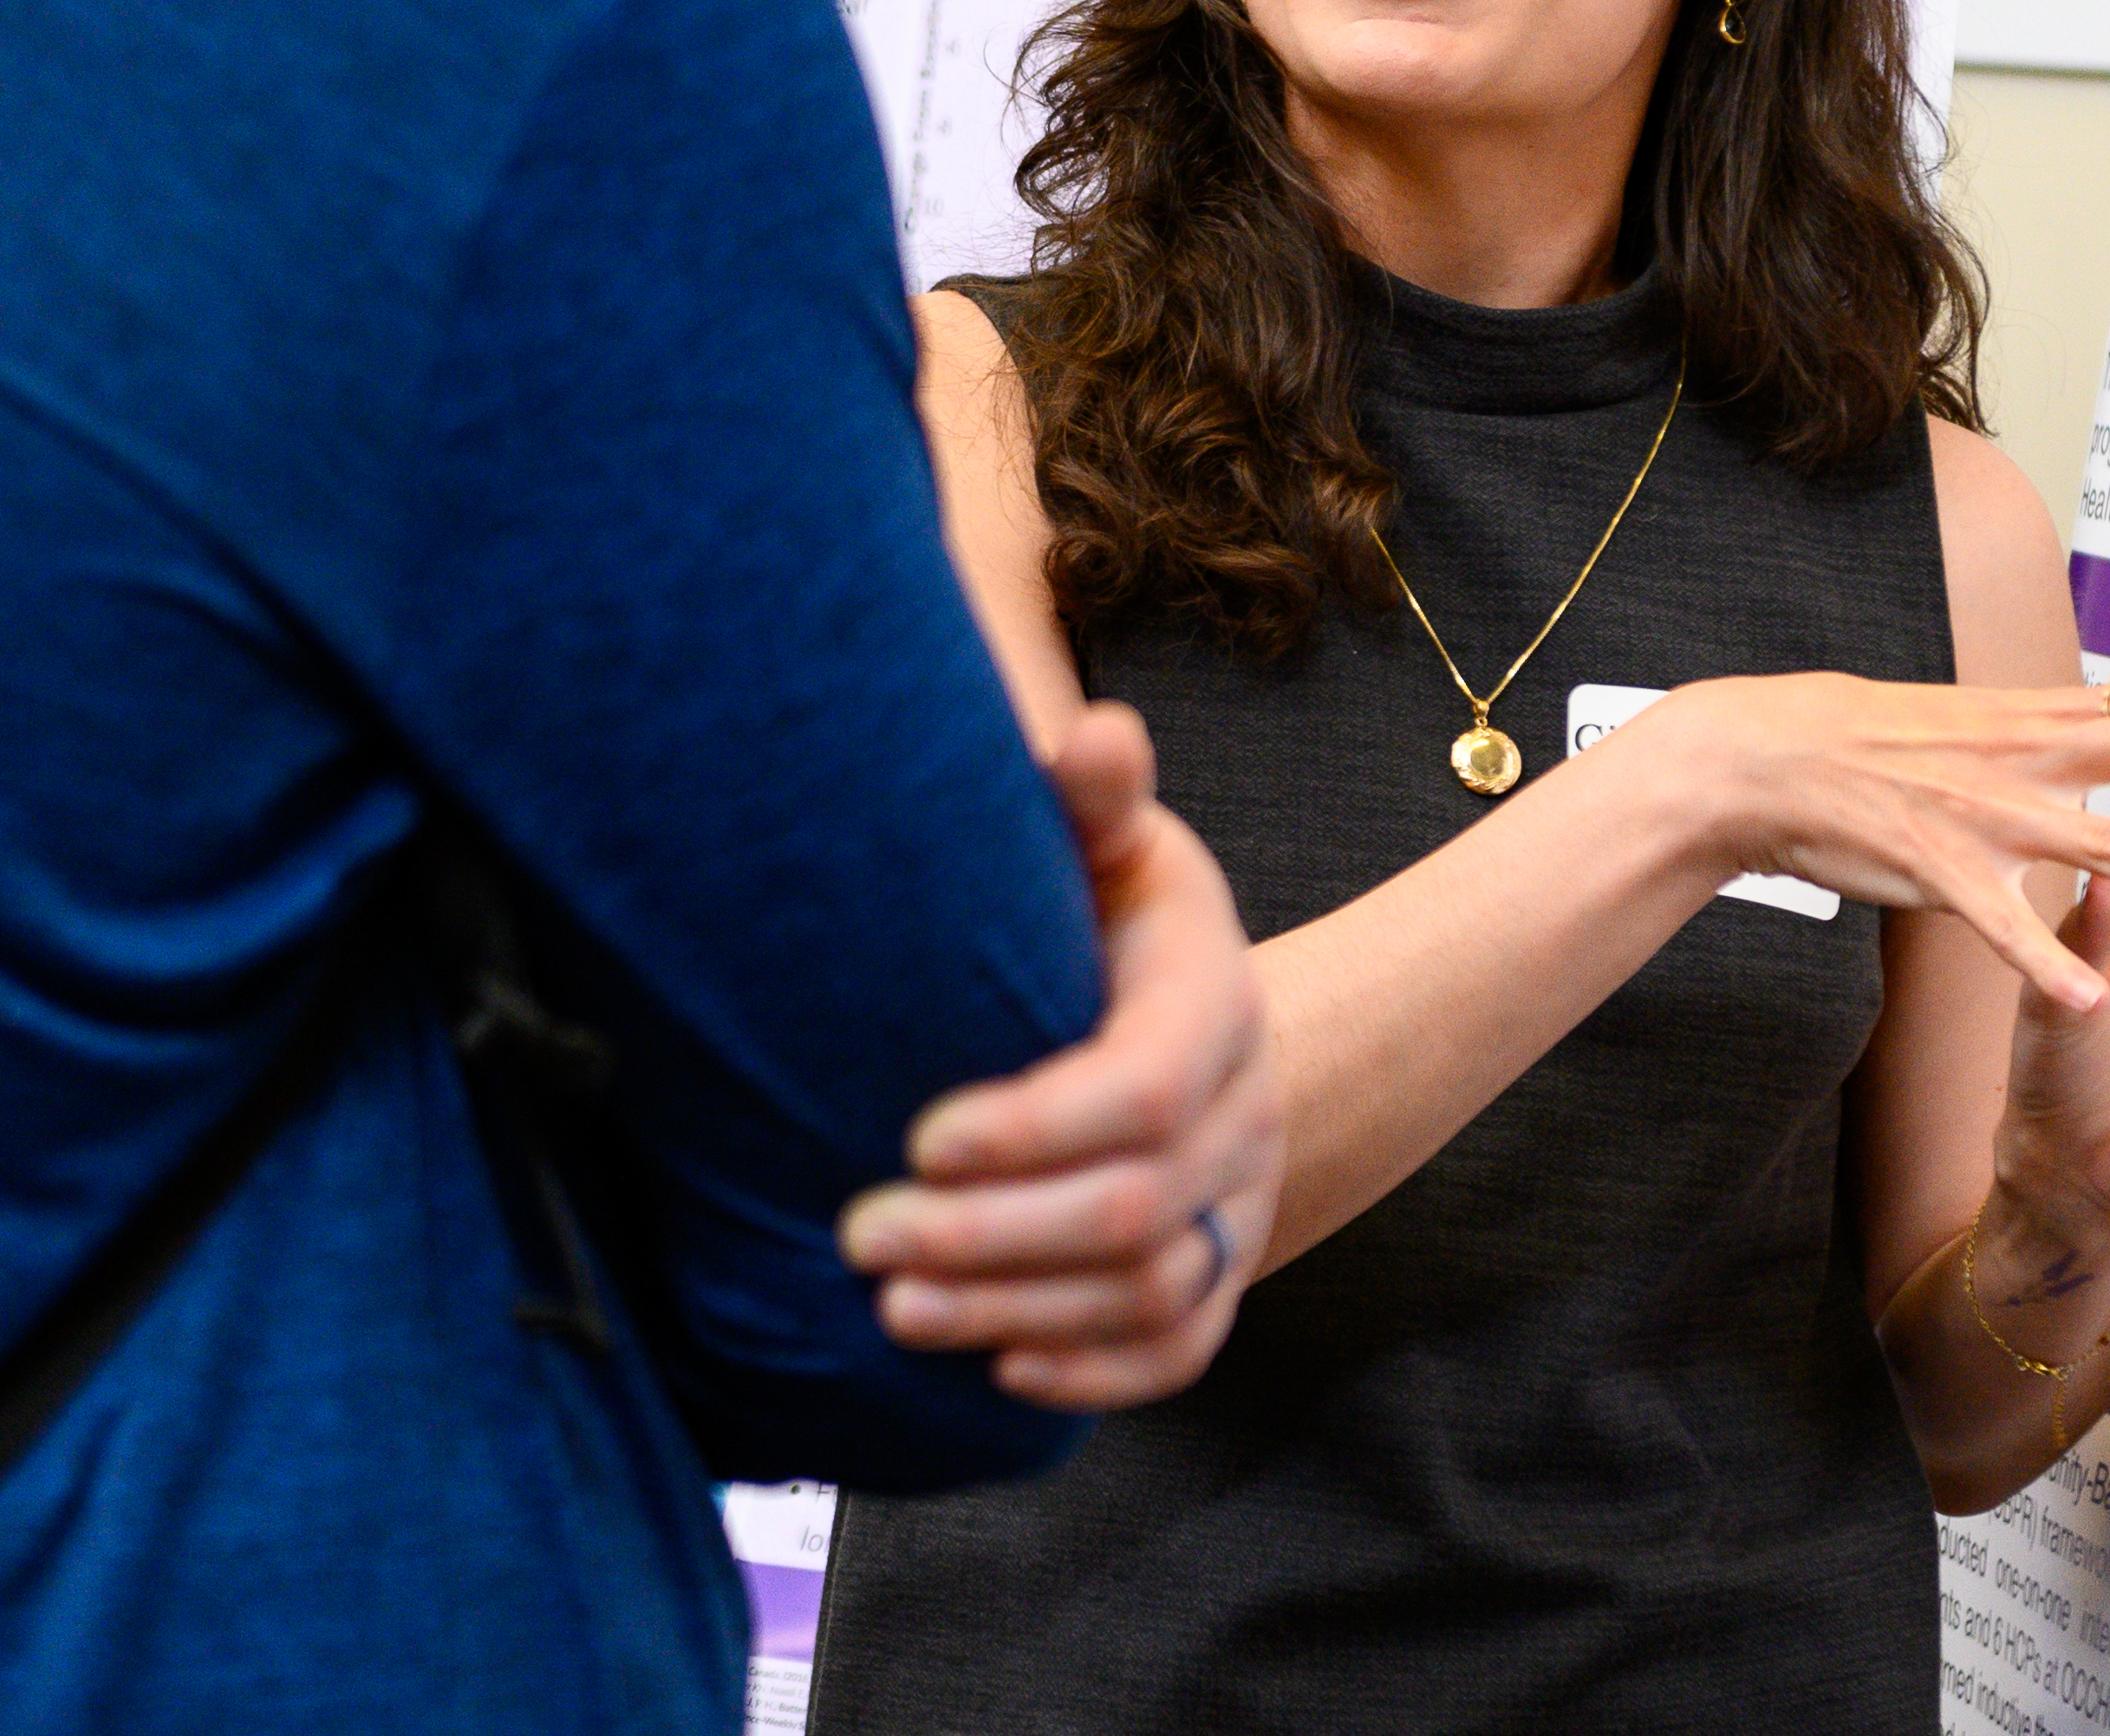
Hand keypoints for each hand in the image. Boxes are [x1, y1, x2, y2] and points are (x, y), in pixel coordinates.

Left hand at [840, 699, 1283, 1408]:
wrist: (1189, 1011)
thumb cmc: (1111, 910)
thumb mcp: (1107, 842)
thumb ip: (1090, 797)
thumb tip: (1097, 734)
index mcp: (1215, 997)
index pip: (1144, 1087)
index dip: (1034, 1126)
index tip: (917, 1136)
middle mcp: (1246, 1109)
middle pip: (1137, 1207)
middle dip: (992, 1235)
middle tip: (863, 1234)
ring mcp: (1242, 1202)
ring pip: (1153, 1291)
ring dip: (1017, 1311)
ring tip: (893, 1306)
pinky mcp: (1224, 1275)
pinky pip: (1178, 1352)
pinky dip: (1089, 1374)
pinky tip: (992, 1367)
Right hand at [1655, 636, 2109, 1010]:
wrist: (1767, 755)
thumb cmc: (1869, 742)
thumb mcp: (1974, 719)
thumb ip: (2051, 725)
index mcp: (2034, 720)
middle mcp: (2022, 758)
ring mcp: (1983, 815)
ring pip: (2094, 843)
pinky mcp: (1936, 868)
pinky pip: (1998, 926)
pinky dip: (2043, 961)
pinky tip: (2089, 996)